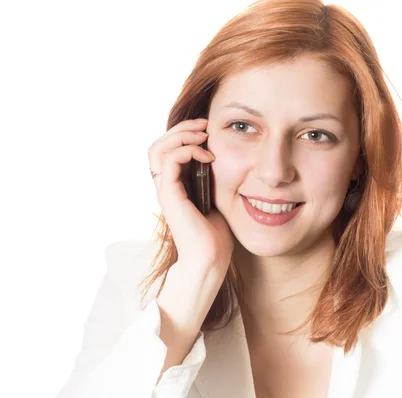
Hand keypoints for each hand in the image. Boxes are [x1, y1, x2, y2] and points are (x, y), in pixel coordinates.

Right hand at [147, 118, 233, 330]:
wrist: (210, 259)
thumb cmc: (216, 235)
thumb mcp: (217, 199)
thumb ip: (213, 181)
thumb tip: (227, 162)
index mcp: (175, 186)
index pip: (167, 150)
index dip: (184, 134)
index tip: (208, 128)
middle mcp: (165, 186)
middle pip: (158, 145)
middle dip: (181, 128)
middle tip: (205, 124)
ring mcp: (165, 190)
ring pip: (158, 149)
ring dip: (182, 135)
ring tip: (204, 134)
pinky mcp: (169, 195)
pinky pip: (169, 160)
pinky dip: (187, 150)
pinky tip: (208, 155)